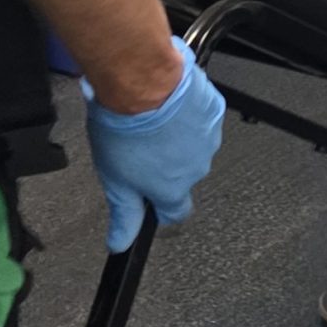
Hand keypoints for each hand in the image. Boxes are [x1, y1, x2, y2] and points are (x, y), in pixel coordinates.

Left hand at [83, 39, 226, 251]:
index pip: (175, 212)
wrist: (142, 81)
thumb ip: (123, 214)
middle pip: (181, 175)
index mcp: (172, 189)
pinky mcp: (213, 110)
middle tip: (139, 144)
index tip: (149, 196)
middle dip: (163, 164)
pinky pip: (200, 117)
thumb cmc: (125, 128)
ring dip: (175, 137)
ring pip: (192, 145)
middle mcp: (197, 168)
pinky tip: (166, 102)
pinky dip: (186, 113)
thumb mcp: (114, 179)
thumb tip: (121, 244)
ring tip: (150, 119)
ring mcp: (208, 139)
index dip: (160, 207)